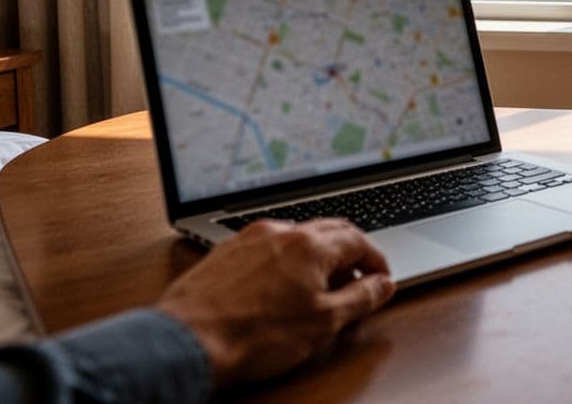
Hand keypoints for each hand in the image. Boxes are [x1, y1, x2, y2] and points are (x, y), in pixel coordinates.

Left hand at [158, 218, 394, 385]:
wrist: (188, 341)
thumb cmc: (254, 335)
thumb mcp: (324, 323)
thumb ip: (361, 298)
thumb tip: (383, 285)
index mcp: (311, 245)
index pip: (359, 241)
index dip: (376, 262)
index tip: (380, 280)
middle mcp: (281, 232)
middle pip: (330, 230)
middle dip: (350, 253)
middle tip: (356, 280)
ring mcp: (250, 239)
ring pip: (297, 237)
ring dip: (316, 256)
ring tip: (316, 288)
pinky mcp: (226, 251)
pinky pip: (267, 247)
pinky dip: (285, 260)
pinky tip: (278, 287)